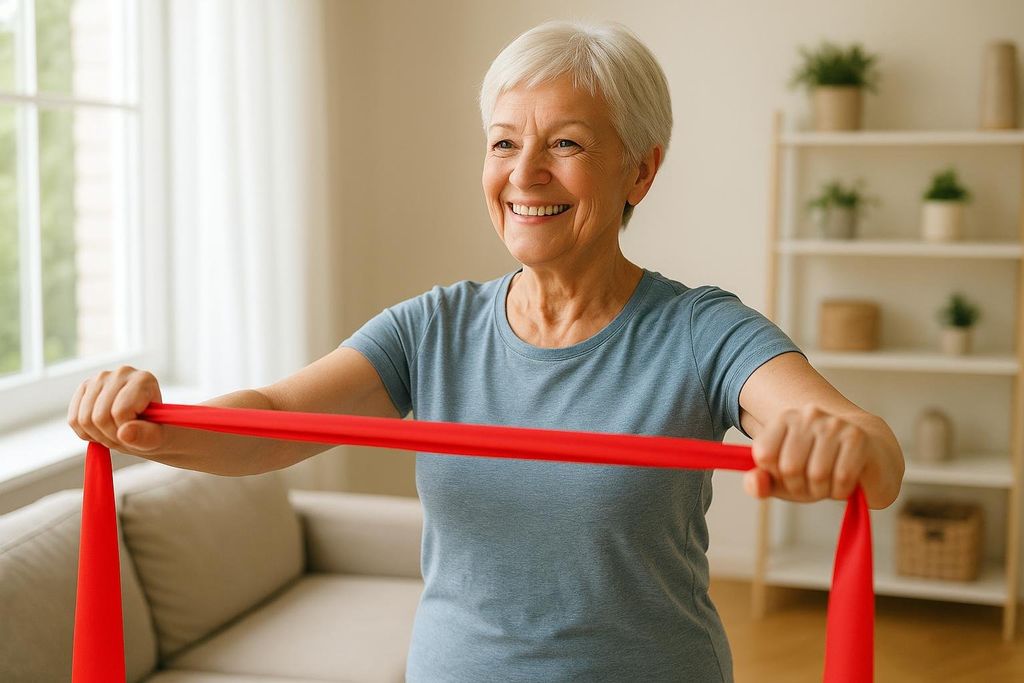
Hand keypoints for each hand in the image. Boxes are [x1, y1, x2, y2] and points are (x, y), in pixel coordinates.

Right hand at [68, 366, 166, 454]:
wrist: (147, 427)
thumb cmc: (157, 431)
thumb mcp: (161, 438)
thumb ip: (147, 436)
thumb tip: (124, 433)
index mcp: (143, 380)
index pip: (121, 412)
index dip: (125, 433)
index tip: (137, 434)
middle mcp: (121, 373)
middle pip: (99, 417)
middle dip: (111, 437)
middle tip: (126, 438)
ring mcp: (99, 378)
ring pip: (83, 420)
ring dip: (98, 437)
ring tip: (116, 434)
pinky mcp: (84, 388)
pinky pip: (74, 420)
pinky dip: (86, 433)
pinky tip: (103, 430)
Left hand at [743, 405, 869, 502]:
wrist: (872, 458)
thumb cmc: (823, 469)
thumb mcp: (784, 480)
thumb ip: (761, 483)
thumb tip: (755, 483)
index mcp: (785, 419)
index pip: (763, 455)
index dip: (777, 476)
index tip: (792, 475)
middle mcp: (808, 415)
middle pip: (789, 467)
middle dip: (802, 487)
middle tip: (816, 484)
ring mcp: (834, 424)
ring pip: (816, 474)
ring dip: (824, 491)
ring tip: (832, 482)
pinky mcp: (858, 438)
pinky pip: (841, 478)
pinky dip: (842, 490)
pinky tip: (848, 483)